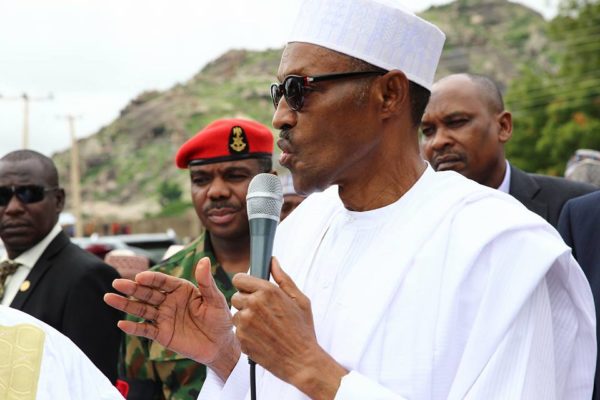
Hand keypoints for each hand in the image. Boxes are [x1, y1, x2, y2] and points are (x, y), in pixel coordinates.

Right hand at [104, 257, 240, 378]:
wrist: (220, 345)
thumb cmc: (220, 319)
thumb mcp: (216, 299)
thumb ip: (206, 282)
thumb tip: (204, 260)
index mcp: (181, 289)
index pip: (163, 281)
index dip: (151, 279)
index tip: (140, 277)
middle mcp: (169, 301)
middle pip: (148, 293)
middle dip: (132, 288)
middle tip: (116, 283)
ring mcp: (163, 317)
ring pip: (141, 309)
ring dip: (126, 304)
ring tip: (109, 298)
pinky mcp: (161, 334)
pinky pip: (145, 330)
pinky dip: (133, 328)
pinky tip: (121, 323)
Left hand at [231, 258, 346, 398]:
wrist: (301, 361)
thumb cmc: (302, 330)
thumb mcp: (299, 300)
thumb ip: (283, 278)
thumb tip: (273, 261)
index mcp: (268, 291)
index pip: (239, 278)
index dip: (245, 285)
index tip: (251, 290)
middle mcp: (254, 304)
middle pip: (235, 296)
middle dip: (246, 302)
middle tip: (262, 312)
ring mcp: (245, 322)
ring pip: (235, 314)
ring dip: (245, 319)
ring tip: (264, 327)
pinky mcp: (241, 338)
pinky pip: (237, 331)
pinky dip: (246, 334)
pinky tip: (262, 338)